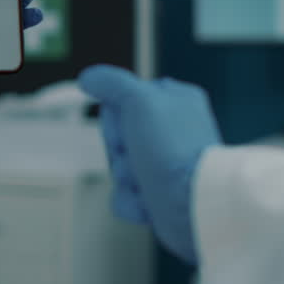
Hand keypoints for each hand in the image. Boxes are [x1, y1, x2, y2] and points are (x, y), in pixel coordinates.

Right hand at [78, 65, 221, 264]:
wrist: (192, 204)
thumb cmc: (174, 151)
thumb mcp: (139, 99)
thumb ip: (111, 82)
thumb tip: (90, 78)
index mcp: (176, 102)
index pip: (124, 97)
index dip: (116, 113)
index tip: (125, 120)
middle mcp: (173, 131)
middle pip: (118, 134)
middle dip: (118, 148)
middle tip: (135, 151)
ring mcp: (166, 163)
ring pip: (119, 165)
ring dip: (123, 175)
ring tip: (144, 179)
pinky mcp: (160, 193)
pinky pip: (125, 194)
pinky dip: (130, 199)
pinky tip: (146, 199)